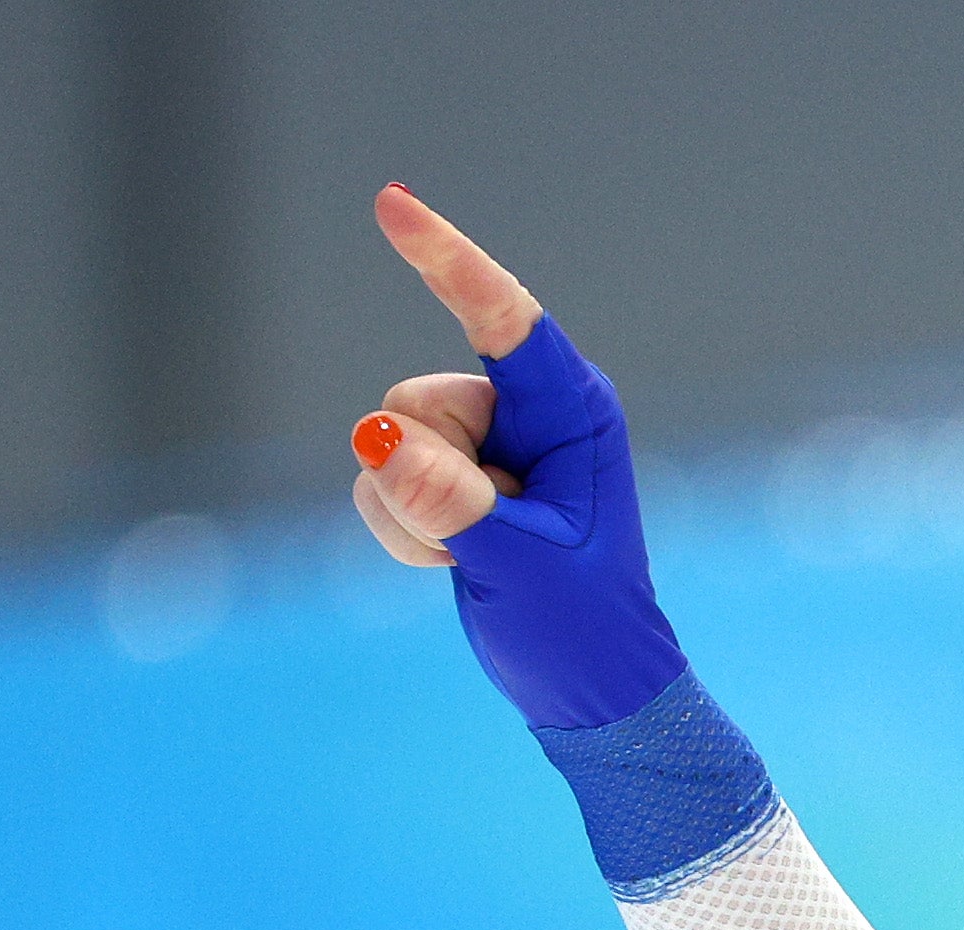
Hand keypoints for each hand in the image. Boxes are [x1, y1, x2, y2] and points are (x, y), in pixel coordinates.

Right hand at [340, 185, 684, 731]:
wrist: (589, 690)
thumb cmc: (583, 625)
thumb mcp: (517, 563)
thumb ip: (448, 500)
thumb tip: (374, 435)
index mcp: (573, 414)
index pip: (502, 319)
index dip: (445, 259)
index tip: (391, 205)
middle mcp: (528, 416)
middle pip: (419, 400)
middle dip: (428, 474)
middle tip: (489, 536)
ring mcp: (486, 447)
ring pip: (389, 441)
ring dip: (414, 512)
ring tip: (481, 556)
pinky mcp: (449, 480)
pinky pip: (378, 482)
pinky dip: (402, 531)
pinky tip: (455, 563)